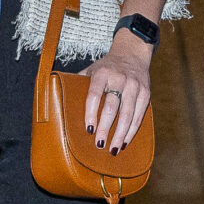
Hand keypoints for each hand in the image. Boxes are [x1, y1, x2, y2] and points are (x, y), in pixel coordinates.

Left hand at [83, 34, 153, 151]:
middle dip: (105, 128)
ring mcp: (134, 86)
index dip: (90, 113)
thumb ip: (79, 84)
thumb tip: (58, 100)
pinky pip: (139, 115)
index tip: (88, 130)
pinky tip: (125, 141)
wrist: (132, 53)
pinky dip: (132, 131)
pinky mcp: (145, 93)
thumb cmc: (107, 67)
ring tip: (113, 149)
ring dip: (120, 134)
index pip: (94, 94)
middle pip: (111, 107)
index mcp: (102, 73)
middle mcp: (119, 78)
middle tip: (99, 145)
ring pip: (127, 114)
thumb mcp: (92, 70)